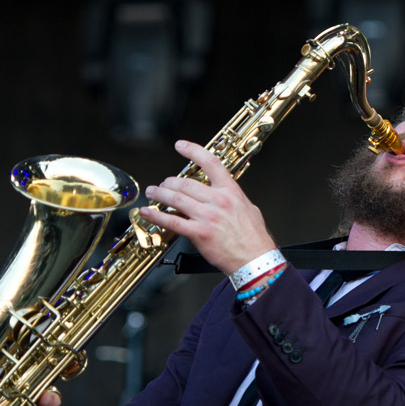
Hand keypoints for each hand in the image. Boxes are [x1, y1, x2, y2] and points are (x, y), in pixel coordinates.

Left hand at [139, 140, 276, 274]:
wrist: (256, 259)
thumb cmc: (254, 238)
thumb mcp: (249, 209)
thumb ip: (234, 199)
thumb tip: (225, 194)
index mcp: (231, 191)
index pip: (210, 163)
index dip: (193, 151)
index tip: (180, 146)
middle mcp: (218, 200)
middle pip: (185, 183)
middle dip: (169, 182)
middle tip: (162, 184)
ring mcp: (207, 216)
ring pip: (176, 199)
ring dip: (160, 194)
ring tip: (152, 193)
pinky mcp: (198, 233)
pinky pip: (172, 221)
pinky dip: (156, 216)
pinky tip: (147, 213)